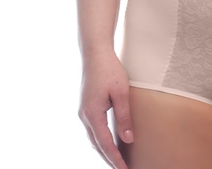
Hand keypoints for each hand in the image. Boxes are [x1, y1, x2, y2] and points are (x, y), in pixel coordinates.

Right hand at [78, 50, 133, 168]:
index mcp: (93, 114)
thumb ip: (124, 117)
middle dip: (109, 158)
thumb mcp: (121, 93)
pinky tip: (108, 142)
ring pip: (93, 138)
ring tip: (116, 160)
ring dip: (104, 150)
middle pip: (97, 145)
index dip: (115, 159)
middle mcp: (84, 116)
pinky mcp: (85, 106)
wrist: (95, 53)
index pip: (105, 144)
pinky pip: (93, 129)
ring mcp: (83, 111)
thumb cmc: (110, 70)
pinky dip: (100, 140)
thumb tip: (128, 140)